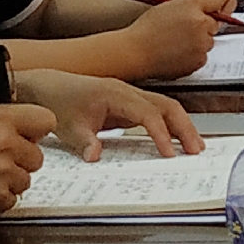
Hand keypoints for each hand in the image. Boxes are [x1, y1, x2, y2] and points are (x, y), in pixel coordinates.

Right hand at [0, 104, 53, 217]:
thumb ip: (6, 121)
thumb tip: (32, 129)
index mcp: (0, 118)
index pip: (46, 120)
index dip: (36, 132)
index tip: (29, 138)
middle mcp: (5, 142)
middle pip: (38, 156)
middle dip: (20, 161)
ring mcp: (2, 170)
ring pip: (26, 180)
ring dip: (9, 182)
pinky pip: (12, 199)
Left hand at [13, 68, 203, 161]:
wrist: (48, 86)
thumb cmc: (59, 101)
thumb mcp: (68, 126)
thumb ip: (84, 142)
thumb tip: (95, 157)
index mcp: (116, 94)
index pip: (148, 113)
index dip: (161, 133)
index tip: (170, 153)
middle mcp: (129, 92)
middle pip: (167, 105)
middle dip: (184, 127)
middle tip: (196, 149)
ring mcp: (131, 97)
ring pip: (166, 107)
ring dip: (182, 125)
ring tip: (194, 147)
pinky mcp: (129, 104)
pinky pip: (157, 112)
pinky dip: (171, 124)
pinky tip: (177, 139)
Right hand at [121, 0, 225, 78]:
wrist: (134, 52)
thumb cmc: (146, 30)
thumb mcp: (167, 5)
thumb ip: (190, 5)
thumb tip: (207, 9)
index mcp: (192, 5)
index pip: (215, 1)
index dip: (207, 7)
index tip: (202, 12)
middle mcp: (200, 22)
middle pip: (214, 23)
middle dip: (203, 26)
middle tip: (182, 31)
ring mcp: (201, 43)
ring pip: (208, 41)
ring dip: (198, 42)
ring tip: (175, 43)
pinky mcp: (199, 60)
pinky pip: (202, 57)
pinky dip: (193, 57)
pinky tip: (176, 53)